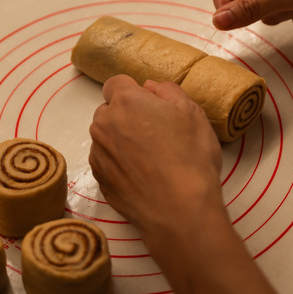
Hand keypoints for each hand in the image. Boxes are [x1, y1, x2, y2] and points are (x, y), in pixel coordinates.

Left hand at [88, 75, 223, 235]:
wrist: (179, 210)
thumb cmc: (190, 159)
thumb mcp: (193, 114)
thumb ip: (168, 91)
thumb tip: (150, 87)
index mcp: (126, 102)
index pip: (116, 83)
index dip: (134, 92)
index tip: (150, 105)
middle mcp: (104, 124)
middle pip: (109, 110)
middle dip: (127, 116)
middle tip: (154, 132)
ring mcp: (99, 153)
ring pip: (106, 137)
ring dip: (121, 140)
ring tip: (150, 158)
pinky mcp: (99, 179)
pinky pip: (106, 161)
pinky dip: (119, 163)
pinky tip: (142, 175)